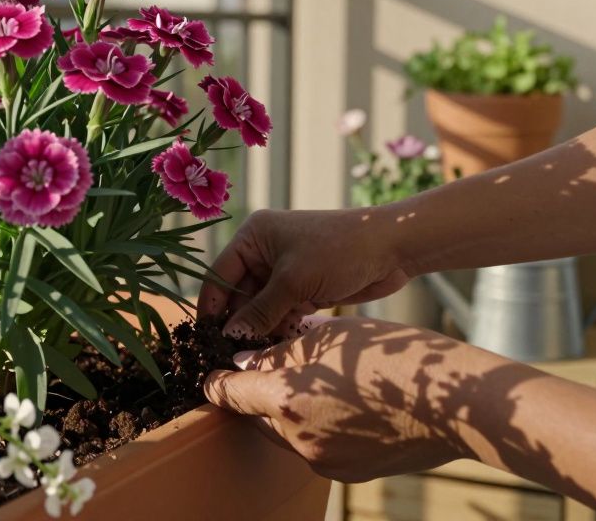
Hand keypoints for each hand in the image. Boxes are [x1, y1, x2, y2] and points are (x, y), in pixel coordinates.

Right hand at [198, 209, 411, 337]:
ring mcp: (284, 272)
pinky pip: (279, 314)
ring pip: (259, 308)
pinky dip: (276, 330)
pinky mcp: (303, 289)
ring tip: (248, 358)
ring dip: (256, 330)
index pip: (219, 275)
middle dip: (236, 323)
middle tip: (227, 356)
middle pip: (237, 295)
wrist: (392, 248)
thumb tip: (229, 338)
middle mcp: (264, 252)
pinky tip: (272, 352)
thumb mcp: (294, 281)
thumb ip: (260, 311)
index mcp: (253, 237)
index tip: (203, 339)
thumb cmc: (339, 250)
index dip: (211, 307)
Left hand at [203, 315, 473, 482]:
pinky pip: (317, 446)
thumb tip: (248, 360)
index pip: (226, 393)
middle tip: (276, 362)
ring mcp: (322, 461)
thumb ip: (281, 350)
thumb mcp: (332, 337)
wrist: (460, 406)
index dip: (217, 379)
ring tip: (323, 378)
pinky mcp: (347, 472)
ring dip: (291, 408)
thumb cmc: (396, 358)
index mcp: (285, 399)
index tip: (216, 369)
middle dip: (259, 391)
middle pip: (254, 415)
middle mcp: (296, 439)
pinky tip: (349, 402)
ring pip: (286, 431)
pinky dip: (320, 424)